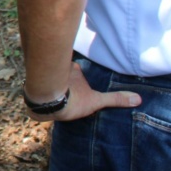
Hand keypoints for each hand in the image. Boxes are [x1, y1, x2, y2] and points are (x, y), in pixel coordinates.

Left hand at [25, 62, 140, 121]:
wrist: (48, 100)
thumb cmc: (73, 100)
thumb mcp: (97, 101)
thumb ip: (115, 99)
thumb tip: (138, 99)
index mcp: (75, 71)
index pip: (76, 70)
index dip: (76, 75)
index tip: (77, 82)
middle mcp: (59, 69)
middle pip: (61, 71)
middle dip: (61, 78)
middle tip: (64, 89)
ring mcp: (46, 75)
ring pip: (47, 76)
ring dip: (48, 83)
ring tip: (51, 96)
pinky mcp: (32, 85)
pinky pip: (35, 85)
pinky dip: (37, 90)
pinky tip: (39, 100)